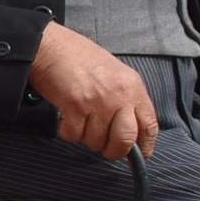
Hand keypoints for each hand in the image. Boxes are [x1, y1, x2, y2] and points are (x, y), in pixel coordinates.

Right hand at [30, 22, 159, 163]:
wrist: (50, 46)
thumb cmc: (78, 57)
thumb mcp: (115, 73)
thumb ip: (125, 98)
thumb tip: (129, 127)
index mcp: (132, 87)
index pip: (149, 124)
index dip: (145, 145)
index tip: (141, 154)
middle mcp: (118, 95)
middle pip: (125, 140)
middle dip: (114, 150)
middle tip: (105, 149)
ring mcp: (97, 102)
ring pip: (96, 140)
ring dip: (86, 137)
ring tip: (79, 121)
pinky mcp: (75, 106)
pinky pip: (74, 135)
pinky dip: (68, 132)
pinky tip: (66, 119)